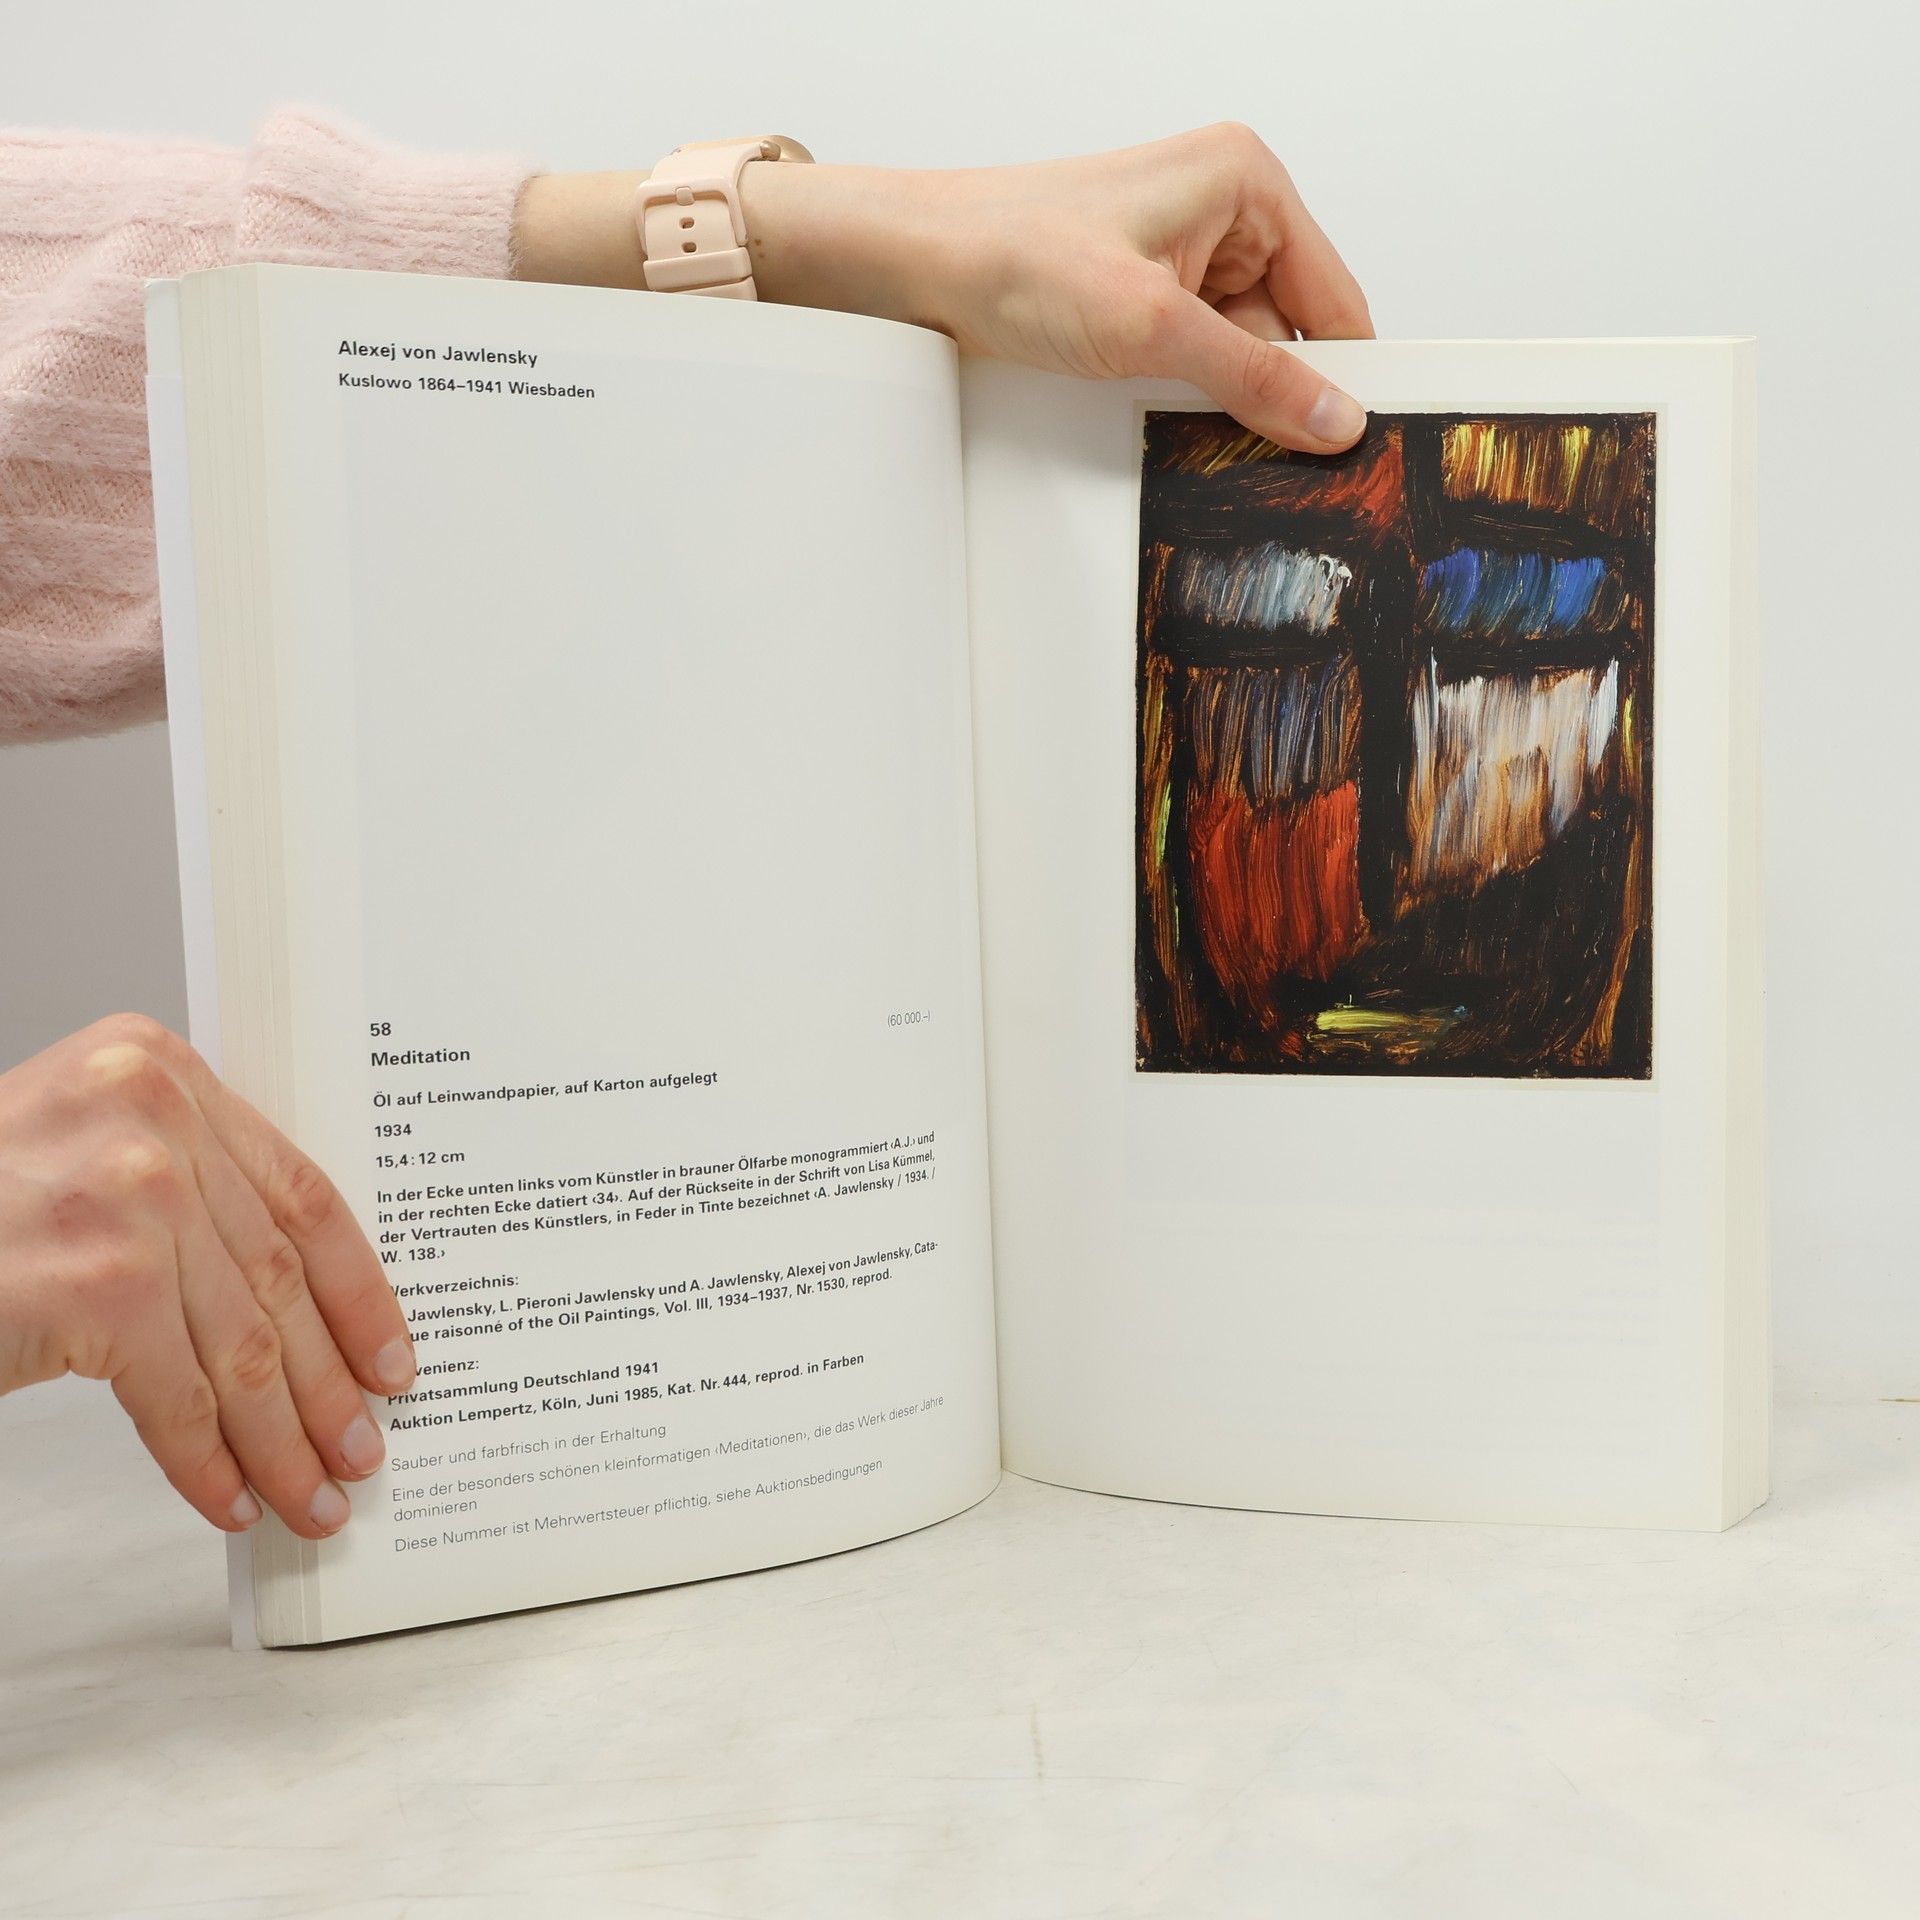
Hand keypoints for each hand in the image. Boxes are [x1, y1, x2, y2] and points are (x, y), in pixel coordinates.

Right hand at [0, 1015, 414, 1536]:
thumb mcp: (80, 1156)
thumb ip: (181, 1188)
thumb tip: (288, 1299)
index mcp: (159, 1067)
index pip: (298, 1190)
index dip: (358, 1288)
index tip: (390, 1355)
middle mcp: (152, 1112)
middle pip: (277, 1276)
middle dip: (327, 1381)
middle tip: (361, 1447)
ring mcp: (127, 1195)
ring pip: (240, 1344)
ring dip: (283, 1438)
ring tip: (314, 1494)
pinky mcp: (97, 1282)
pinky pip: (178, 1395)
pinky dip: (209, 1461)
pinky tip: (231, 1500)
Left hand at [513, 124, 1372, 452]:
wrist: (913, 265)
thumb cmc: (1011, 253)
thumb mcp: (1152, 329)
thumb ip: (1253, 379)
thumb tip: (1331, 420)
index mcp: (1246, 182)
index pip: (1335, 298)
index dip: (1339, 375)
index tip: (1346, 442)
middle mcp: (1221, 207)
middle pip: (1287, 331)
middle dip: (1261, 386)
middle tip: (1233, 434)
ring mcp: (1179, 250)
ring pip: (1235, 351)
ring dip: (1208, 390)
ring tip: (1153, 391)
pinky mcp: (1139, 290)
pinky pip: (1190, 354)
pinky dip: (1174, 386)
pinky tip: (1140, 394)